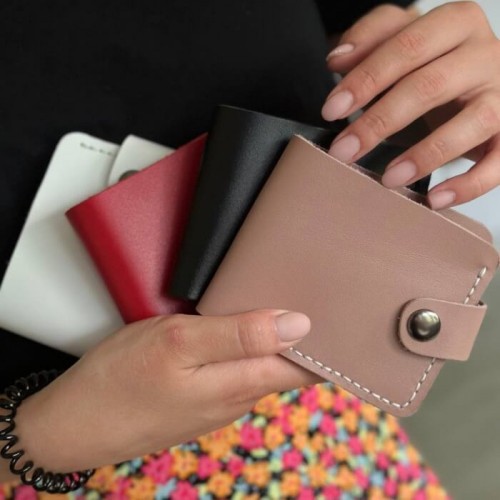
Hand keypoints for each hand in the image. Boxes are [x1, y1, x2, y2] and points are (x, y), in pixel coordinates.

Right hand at [14, 310, 316, 471]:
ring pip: (262, 369)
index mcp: (240, 383)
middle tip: (311, 294)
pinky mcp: (199, 401)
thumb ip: (239, 335)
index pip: (307, 367)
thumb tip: (298, 325)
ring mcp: (218, 404)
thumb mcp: (178, 342)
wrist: (73, 425)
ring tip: (281, 303)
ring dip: (276, 342)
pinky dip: (249, 351)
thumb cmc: (120, 379)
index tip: (338, 307)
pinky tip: (241, 331)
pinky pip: (238, 373)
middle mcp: (238, 398)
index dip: (327, 340)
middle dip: (304, 337)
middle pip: (288, 367)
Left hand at [322, 2, 499, 208]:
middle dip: (379, 121)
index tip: (332, 109)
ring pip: (473, 122)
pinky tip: (434, 199)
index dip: (366, 79)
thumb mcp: (405, 43)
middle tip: (343, 150)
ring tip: (388, 179)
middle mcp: (486, 54)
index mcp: (455, 24)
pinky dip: (469, 184)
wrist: (481, 84)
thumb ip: (372, 41)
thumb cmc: (434, 65)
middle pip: (430, 85)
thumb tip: (336, 60)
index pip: (407, 46)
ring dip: (426, 155)